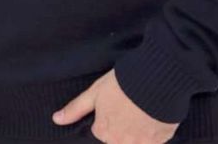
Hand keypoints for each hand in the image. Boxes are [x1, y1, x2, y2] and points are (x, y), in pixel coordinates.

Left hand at [53, 70, 177, 143]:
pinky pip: (154, 141)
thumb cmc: (123, 83)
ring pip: (135, 142)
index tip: (115, 106)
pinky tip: (154, 116)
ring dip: (137, 131)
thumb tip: (56, 120)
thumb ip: (76, 108)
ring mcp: (142, 143)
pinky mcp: (161, 140)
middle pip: (118, 140)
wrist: (157, 79)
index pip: (102, 132)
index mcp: (104, 132)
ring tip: (142, 111)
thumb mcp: (95, 92)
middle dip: (122, 127)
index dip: (107, 118)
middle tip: (129, 107)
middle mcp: (121, 142)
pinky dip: (154, 132)